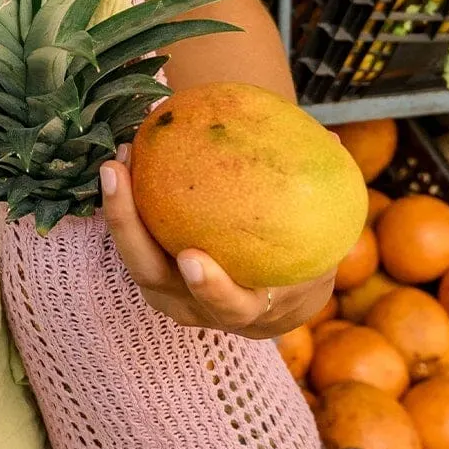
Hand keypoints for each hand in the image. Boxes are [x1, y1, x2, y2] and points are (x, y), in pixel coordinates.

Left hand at [100, 151, 333, 339]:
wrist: (272, 301)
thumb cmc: (297, 265)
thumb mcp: (316, 246)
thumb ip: (322, 200)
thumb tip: (332, 139)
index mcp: (247, 310)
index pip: (228, 306)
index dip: (210, 288)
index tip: (192, 259)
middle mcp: (197, 307)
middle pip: (153, 278)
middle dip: (129, 230)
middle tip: (118, 175)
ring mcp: (168, 291)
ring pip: (132, 257)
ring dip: (118, 210)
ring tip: (115, 160)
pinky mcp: (151, 270)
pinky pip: (131, 238)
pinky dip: (124, 203)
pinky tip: (126, 154)